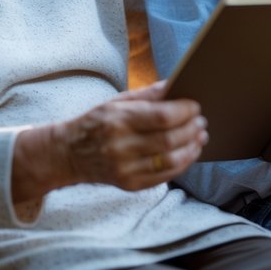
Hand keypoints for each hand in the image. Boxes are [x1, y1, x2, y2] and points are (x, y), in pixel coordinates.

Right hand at [12, 82, 207, 202]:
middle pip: (169, 139)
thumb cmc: (96, 123)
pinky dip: (182, 164)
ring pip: (170, 161)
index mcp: (117, 120)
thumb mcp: (115, 102)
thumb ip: (147, 95)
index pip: (161, 116)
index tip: (195, 105)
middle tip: (202, 121)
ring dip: (191, 148)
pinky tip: (188, 152)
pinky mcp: (129, 184)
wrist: (68, 154)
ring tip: (200, 136)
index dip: (184, 111)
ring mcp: (125, 169)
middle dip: (191, 129)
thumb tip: (175, 85)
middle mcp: (120, 146)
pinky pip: (164, 176)